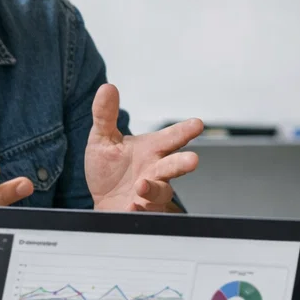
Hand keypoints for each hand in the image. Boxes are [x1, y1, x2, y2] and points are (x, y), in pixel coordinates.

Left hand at [85, 84, 202, 211]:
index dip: (184, 131)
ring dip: (154, 189)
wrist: (101, 200)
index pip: (171, 138)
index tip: (197, 124)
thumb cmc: (109, 169)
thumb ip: (105, 115)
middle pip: (174, 165)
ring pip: (162, 191)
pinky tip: (131, 206)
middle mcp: (156, 170)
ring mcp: (151, 192)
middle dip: (183, 163)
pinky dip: (139, 209)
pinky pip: (146, 211)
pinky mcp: (143, 211)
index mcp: (151, 149)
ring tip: (141, 186)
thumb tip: (107, 87)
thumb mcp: (102, 139)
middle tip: (192, 160)